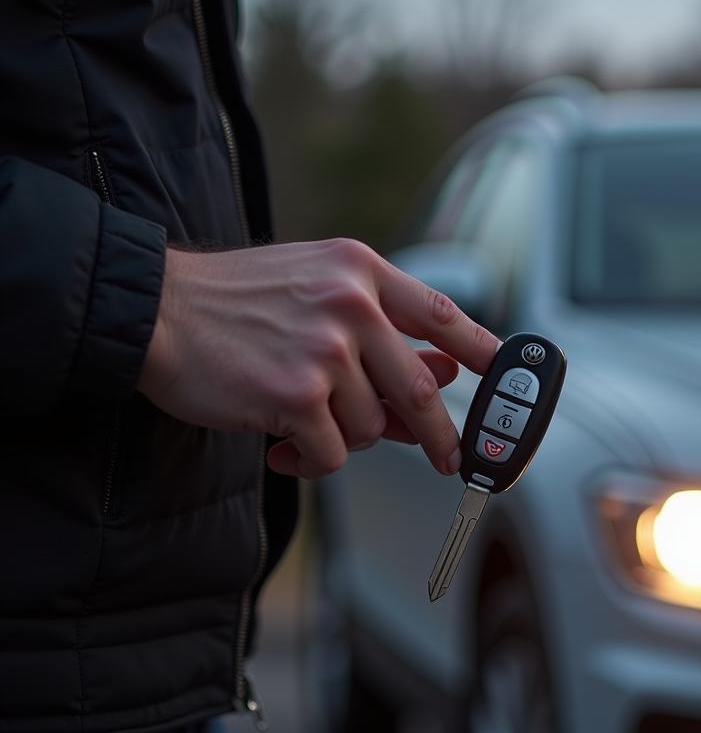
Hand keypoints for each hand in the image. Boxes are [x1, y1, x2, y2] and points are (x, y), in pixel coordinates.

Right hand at [138, 239, 499, 478]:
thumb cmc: (237, 303)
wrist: (155, 310)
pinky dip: (313, 461)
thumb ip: (381, 330)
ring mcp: (324, 349)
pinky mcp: (295, 394)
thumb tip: (448, 368)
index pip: (445, 313)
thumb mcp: (315, 290)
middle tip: (451, 459)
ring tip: (305, 425)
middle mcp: (351, 305)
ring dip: (345, 440)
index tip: (512, 380)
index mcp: (362, 270)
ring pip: (370, 427)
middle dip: (441, 435)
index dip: (487, 351)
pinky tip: (284, 447)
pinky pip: (331, 453)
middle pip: (421, 389)